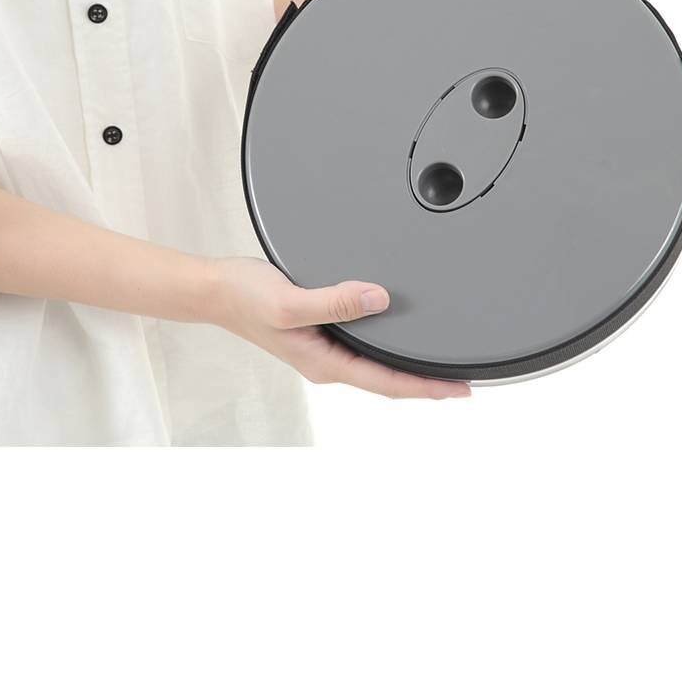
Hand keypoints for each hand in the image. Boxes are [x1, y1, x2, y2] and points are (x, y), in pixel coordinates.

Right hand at [206, 257, 470, 399]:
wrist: (215, 290)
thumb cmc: (245, 297)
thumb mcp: (290, 301)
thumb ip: (336, 302)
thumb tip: (380, 299)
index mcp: (325, 363)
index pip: (388, 383)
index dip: (428, 389)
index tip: (462, 390)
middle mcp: (328, 361)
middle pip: (388, 381)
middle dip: (427, 385)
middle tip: (466, 383)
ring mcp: (324, 350)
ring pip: (378, 366)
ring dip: (410, 370)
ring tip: (443, 368)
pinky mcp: (321, 333)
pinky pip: (365, 349)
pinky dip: (390, 351)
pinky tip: (402, 342)